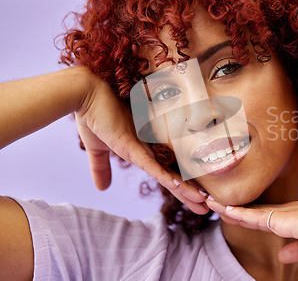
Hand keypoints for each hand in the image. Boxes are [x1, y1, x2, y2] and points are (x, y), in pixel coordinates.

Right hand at [75, 69, 208, 213]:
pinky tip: (178, 187)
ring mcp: (142, 145)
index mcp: (143, 151)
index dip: (181, 189)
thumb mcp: (97, 149)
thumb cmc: (93, 115)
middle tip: (209, 208)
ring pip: (168, 171)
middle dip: (190, 193)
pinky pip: (151, 163)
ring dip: (185, 188)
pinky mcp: (131, 144)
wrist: (84, 93)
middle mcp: (148, 148)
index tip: (196, 202)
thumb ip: (101, 168)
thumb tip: (102, 188)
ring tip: (204, 201)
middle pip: (173, 175)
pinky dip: (164, 175)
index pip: (166, 174)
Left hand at [206, 196, 297, 262]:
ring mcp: (282, 214)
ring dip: (227, 207)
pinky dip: (236, 213)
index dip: (248, 215)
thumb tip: (282, 256)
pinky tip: (222, 209)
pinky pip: (253, 216)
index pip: (265, 217)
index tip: (233, 212)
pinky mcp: (281, 219)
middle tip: (213, 200)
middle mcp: (286, 213)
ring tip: (208, 200)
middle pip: (252, 211)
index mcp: (295, 219)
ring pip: (247, 211)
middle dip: (232, 207)